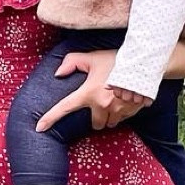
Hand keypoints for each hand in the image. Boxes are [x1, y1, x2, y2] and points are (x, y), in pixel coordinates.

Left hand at [35, 50, 150, 133]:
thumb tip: (58, 73)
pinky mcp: (132, 112)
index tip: (39, 128)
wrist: (145, 63)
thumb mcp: (93, 57)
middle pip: (95, 125)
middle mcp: (102, 106)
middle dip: (98, 117)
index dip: (50, 118)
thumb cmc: (117, 59)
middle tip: (102, 103)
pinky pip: (124, 118)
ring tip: (115, 100)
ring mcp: (118, 111)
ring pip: (110, 123)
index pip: (65, 107)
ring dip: (111, 116)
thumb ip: (72, 62)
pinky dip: (123, 112)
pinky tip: (126, 99)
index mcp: (89, 94)